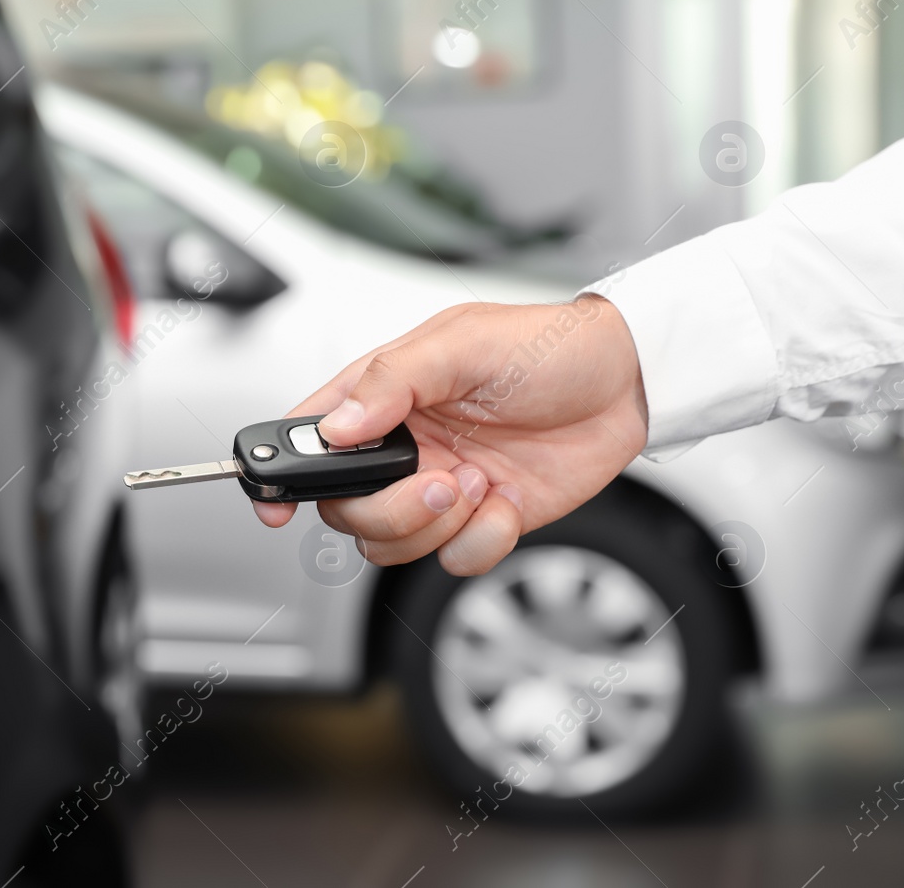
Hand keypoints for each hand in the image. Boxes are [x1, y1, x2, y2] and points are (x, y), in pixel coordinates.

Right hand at [253, 296, 647, 574]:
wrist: (629, 385)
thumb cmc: (545, 347)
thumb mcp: (462, 343)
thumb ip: (392, 381)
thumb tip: (337, 426)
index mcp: (381, 397)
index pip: (307, 439)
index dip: (278, 474)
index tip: (274, 506)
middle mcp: (402, 447)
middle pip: (345, 509)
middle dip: (388, 509)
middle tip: (440, 479)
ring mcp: (439, 487)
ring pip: (390, 544)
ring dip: (435, 526)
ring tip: (480, 482)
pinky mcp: (482, 519)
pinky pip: (454, 560)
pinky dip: (482, 542)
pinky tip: (506, 502)